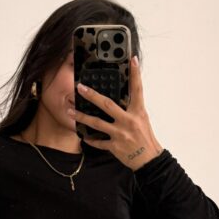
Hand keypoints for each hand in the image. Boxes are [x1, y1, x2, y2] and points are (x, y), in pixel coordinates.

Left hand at [70, 56, 163, 170]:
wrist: (148, 159)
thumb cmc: (145, 138)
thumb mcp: (142, 119)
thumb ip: (132, 108)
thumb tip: (121, 96)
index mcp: (138, 112)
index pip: (137, 89)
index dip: (135, 74)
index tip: (131, 60)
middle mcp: (128, 121)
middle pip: (107, 105)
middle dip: (92, 95)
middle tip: (80, 87)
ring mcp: (120, 134)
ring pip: (97, 123)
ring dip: (82, 117)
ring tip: (71, 112)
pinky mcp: (114, 146)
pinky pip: (98, 142)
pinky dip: (90, 139)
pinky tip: (82, 135)